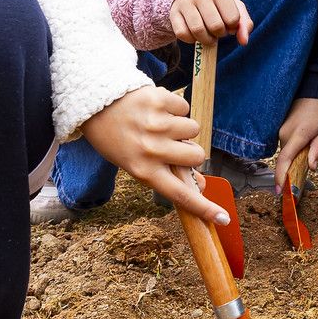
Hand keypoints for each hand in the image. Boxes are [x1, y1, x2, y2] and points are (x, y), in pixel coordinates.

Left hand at [80, 85, 222, 224]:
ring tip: (158, 124)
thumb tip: (201, 184)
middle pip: (197, 156)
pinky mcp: (159, 101)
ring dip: (181, 127)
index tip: (223, 218)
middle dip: (191, 150)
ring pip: (193, 129)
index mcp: (144, 171)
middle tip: (173, 144)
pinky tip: (155, 109)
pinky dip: (174, 108)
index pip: (180, 194)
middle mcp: (151, 149)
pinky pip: (184, 108)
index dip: (204, 208)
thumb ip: (167, 174)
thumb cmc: (118, 138)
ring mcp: (157, 124)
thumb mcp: (136, 163)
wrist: (94, 104)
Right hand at [169, 0, 251, 45]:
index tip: (228, 23)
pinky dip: (190, 40)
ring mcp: (185, 3)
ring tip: (208, 36)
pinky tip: (195, 35)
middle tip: (217, 31)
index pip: (232, 19)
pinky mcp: (173, 13)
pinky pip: (182, 34)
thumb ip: (244, 24)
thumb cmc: (216, 2)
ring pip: (198, 31)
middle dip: (219, 34)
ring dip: (206, 40)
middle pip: (216, 27)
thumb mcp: (234, 7)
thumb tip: (244, 42)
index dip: (232, 27)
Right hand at [273, 97, 317, 192]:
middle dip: (293, 168)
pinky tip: (306, 141)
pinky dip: (294, 148)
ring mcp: (281, 129)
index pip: (285, 160)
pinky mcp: (282, 126)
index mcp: (297, 135)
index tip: (280, 191)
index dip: (281, 177)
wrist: (316, 87)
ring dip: (295, 156)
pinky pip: (286, 143)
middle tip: (306, 172)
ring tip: (311, 147)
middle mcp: (284, 133)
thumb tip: (312, 167)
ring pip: (286, 150)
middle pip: (286, 158)